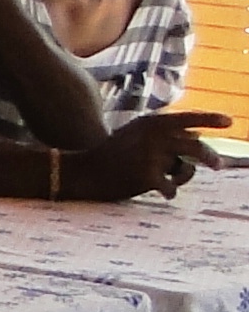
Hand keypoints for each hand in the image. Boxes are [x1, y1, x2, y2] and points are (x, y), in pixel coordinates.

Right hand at [76, 111, 229, 202]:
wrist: (83, 172)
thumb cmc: (111, 155)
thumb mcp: (135, 135)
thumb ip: (164, 134)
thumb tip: (197, 137)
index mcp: (151, 123)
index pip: (187, 119)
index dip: (210, 120)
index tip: (230, 122)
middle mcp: (153, 137)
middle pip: (194, 147)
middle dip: (209, 157)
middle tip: (218, 165)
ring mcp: (151, 156)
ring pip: (184, 168)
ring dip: (181, 176)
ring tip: (171, 181)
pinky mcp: (147, 176)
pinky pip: (171, 186)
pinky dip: (168, 191)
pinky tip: (160, 192)